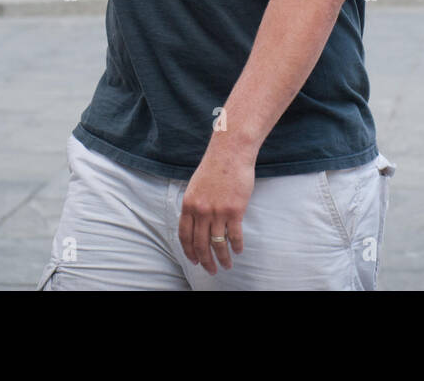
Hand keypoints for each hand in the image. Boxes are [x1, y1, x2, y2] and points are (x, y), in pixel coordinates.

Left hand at [178, 144, 254, 273]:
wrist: (231, 152)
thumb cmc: (215, 166)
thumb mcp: (196, 186)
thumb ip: (195, 205)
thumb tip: (197, 223)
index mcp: (188, 204)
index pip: (185, 235)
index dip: (189, 251)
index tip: (194, 260)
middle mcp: (201, 211)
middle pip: (200, 244)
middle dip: (205, 261)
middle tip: (211, 270)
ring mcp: (217, 212)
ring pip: (218, 243)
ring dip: (222, 258)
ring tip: (227, 265)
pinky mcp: (234, 210)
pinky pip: (234, 235)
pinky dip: (236, 246)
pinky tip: (238, 251)